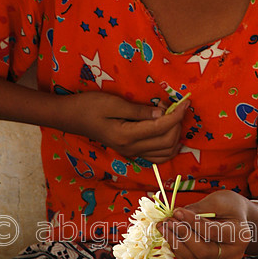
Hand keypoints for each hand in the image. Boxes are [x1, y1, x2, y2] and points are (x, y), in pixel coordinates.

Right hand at [59, 90, 188, 161]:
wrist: (71, 117)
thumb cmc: (89, 105)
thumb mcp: (113, 102)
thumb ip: (139, 110)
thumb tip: (163, 112)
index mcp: (126, 136)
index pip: (161, 128)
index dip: (177, 115)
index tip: (186, 102)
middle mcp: (131, 149)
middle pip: (167, 142)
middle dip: (177, 124)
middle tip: (174, 106)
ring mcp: (131, 153)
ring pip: (165, 153)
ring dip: (175, 136)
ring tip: (171, 118)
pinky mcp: (131, 152)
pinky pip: (157, 157)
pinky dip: (168, 147)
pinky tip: (168, 132)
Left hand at [159, 191, 251, 258]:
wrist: (237, 219)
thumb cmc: (230, 207)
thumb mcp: (219, 201)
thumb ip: (200, 208)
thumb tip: (177, 215)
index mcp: (241, 235)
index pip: (212, 232)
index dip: (192, 222)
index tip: (176, 211)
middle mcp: (232, 253)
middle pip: (202, 250)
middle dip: (182, 234)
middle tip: (167, 220)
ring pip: (193, 257)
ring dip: (174, 241)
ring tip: (163, 226)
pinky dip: (176, 247)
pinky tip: (168, 234)